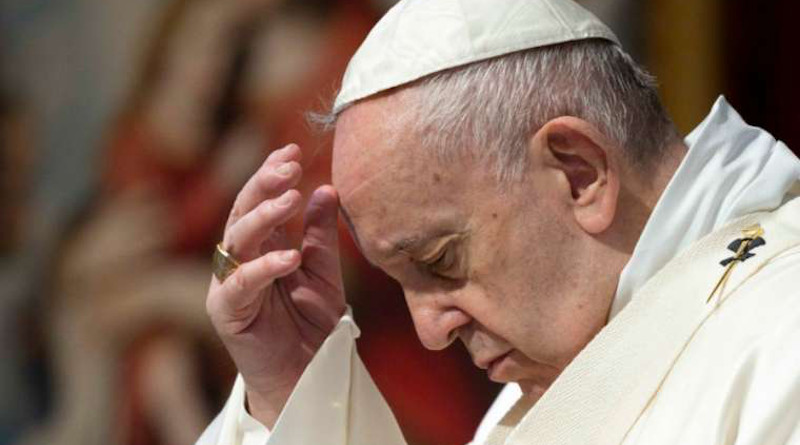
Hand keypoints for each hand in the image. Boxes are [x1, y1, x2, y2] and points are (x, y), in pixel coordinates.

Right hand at [205, 143, 344, 427]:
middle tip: (288, 164)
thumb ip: (320, 234)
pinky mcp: (226, 311)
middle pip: (244, 211)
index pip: (260, 201)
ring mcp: (229, 283)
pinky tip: (290, 257)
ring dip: (264, 215)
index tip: (291, 150)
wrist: (308, 375)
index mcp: (262, 246)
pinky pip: (241, 284)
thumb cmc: (312, 324)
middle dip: (264, 184)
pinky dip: (265, 268)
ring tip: (291, 196)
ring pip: (237, 238)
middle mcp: (241, 259)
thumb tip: (327, 189)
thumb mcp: (324, 271)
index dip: (271, 174)